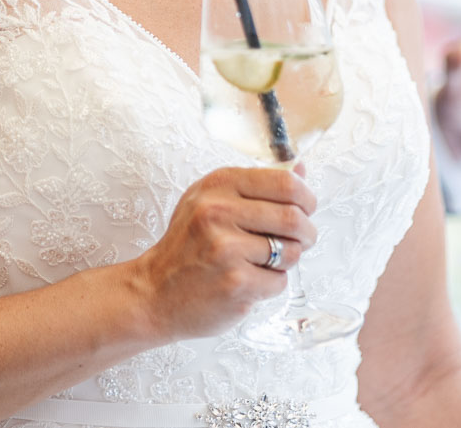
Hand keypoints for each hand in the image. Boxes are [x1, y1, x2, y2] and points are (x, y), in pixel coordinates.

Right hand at [128, 167, 315, 341]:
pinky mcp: (235, 283)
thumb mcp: (210, 200)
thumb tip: (301, 169)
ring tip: (265, 262)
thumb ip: (255, 185)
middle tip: (303, 239)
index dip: (306, 197)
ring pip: (292, 251)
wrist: (154, 292)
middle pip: (294, 217)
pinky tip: (249, 281)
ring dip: (288, 260)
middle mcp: (219, 212)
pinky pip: (279, 281)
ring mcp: (227, 249)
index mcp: (218, 185)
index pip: (285, 182)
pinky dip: (271, 284)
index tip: (307, 208)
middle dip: (307, 232)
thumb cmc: (187, 245)